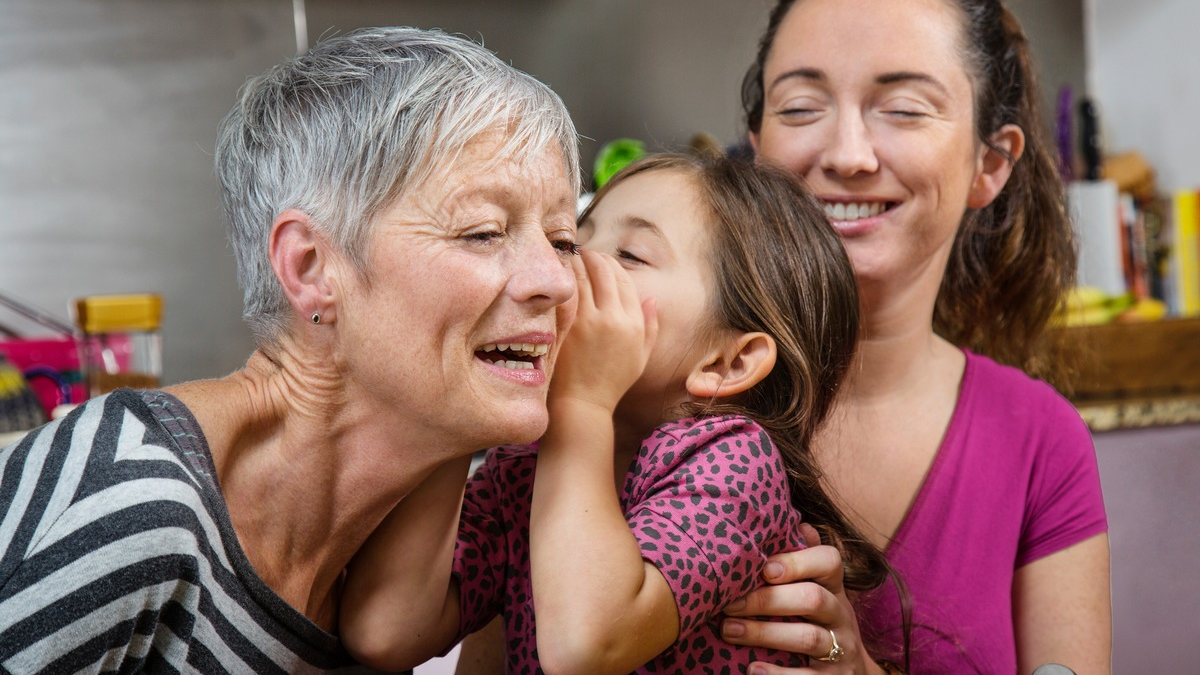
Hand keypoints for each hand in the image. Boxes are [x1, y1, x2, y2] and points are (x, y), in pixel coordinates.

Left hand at [550, 249, 657, 412]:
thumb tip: (652, 298)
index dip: (614, 266)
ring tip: (572, 257)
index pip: (625, 281)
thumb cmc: (611, 382)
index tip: (603, 261)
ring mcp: (588, 321)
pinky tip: (560, 273)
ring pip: (584, 277)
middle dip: (595, 258)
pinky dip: (564, 277)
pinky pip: (567, 291)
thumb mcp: (641, 356)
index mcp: (633, 324)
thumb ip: (651, 326)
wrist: (583, 402)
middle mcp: (613, 318)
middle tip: (585, 253)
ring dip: (578, 262)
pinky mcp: (567, 325)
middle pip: (605, 273)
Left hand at [721, 524, 882, 673]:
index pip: (829, 562)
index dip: (797, 562)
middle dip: (767, 600)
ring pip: (808, 638)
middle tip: (729, 603)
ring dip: (764, 633)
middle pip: (812, 599)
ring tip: (728, 631)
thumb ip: (804, 559)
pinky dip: (778, 674)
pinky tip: (752, 669)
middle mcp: (841, 615)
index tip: (764, 568)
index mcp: (834, 588)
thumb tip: (797, 522)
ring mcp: (841, 649)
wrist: (851, 672)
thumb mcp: (818, 590)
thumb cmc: (819, 621)